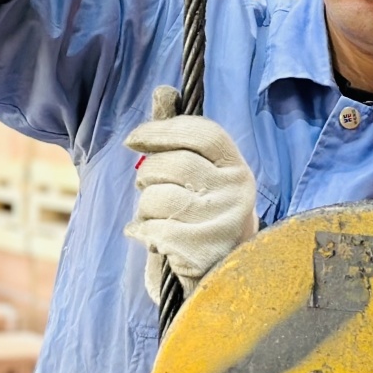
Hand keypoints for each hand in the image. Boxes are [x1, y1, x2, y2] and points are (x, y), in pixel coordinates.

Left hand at [123, 86, 257, 304]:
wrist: (219, 281)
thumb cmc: (201, 217)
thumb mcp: (199, 175)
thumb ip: (179, 136)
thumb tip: (164, 91)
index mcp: (237, 168)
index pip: (201, 132)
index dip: (163, 129)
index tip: (135, 139)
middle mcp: (237, 192)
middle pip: (170, 164)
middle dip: (147, 177)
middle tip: (152, 190)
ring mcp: (221, 221)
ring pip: (156, 197)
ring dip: (145, 210)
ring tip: (160, 220)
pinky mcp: (202, 250)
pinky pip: (152, 229)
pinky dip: (143, 234)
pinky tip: (154, 240)